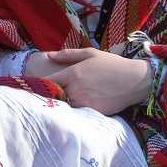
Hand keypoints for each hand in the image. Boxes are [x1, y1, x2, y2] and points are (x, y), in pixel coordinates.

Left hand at [32, 47, 154, 114]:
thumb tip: (49, 56)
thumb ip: (68, 55)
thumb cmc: (112, 64)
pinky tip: (77, 106)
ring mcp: (84, 103)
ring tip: (61, 101)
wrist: (134, 81)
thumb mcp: (90, 53)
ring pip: (65, 106)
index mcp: (73, 73)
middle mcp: (76, 89)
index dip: (38, 85)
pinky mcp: (93, 113)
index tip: (32, 87)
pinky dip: (75, 110)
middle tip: (45, 95)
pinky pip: (78, 113)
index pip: (48, 82)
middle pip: (54, 96)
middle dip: (49, 96)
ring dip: (62, 104)